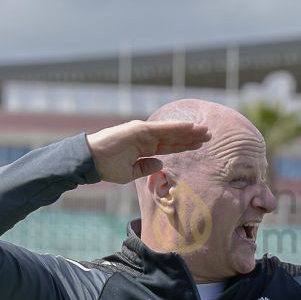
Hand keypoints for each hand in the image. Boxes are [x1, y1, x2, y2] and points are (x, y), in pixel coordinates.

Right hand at [86, 120, 209, 183]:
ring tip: (205, 130)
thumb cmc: (106, 167)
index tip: (200, 145)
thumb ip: (146, 168)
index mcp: (144, 148)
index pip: (170, 146)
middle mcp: (146, 137)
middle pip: (174, 137)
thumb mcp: (130, 173)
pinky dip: (177, 127)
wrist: (90, 161)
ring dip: (189, 130)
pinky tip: (190, 126)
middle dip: (192, 136)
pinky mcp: (139, 130)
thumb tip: (160, 164)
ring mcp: (143, 132)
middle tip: (210, 135)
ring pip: (172, 131)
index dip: (185, 145)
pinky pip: (162, 129)